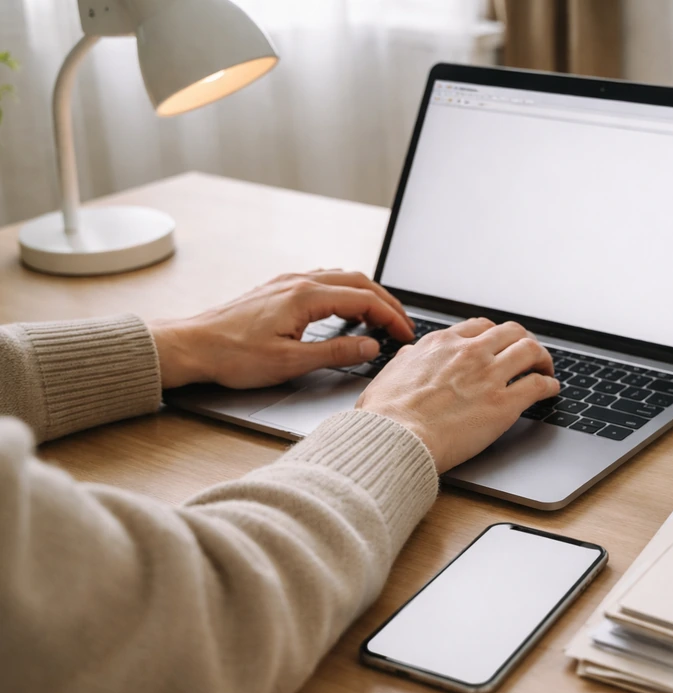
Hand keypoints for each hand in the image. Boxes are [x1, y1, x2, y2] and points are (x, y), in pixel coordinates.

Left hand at [149, 271, 414, 388]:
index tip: (405, 333)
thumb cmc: (233, 355)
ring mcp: (287, 282)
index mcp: (306, 296)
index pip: (364, 300)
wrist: (192, 345)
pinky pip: (324, 280)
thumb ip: (336, 353)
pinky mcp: (278, 289)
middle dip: (386, 302)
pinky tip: (346, 307)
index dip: (391, 317)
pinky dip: (346, 291)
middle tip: (402, 324)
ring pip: (341, 277)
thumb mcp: (290, 362)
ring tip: (381, 316)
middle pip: (358, 282)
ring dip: (367, 294)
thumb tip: (371, 347)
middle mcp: (299, 282)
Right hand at [356, 318, 559, 472]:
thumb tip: (411, 356)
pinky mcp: (504, 403)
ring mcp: (489, 376)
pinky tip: (550, 390)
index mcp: (441, 344)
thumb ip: (407, 361)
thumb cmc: (386, 415)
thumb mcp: (389, 374)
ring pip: (531, 350)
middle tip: (528, 355)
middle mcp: (469, 353)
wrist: (395, 437)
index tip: (499, 345)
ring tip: (546, 369)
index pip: (479, 326)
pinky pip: (538, 385)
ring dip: (543, 359)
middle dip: (523, 341)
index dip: (495, 335)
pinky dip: (549, 385)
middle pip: (511, 331)